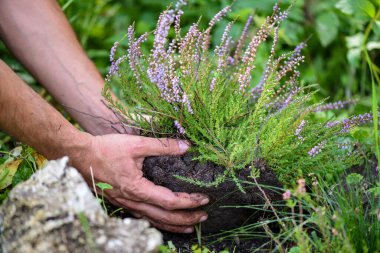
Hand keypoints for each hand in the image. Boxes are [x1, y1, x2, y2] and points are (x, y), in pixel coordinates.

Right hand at [77, 134, 208, 232]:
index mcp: (137, 189)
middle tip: (203, 216)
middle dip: (186, 218)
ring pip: (153, 221)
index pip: (169, 202)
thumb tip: (186, 147)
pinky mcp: (121, 202)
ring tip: (189, 226)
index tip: (203, 199)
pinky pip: (143, 217)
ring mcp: (126, 204)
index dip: (188, 202)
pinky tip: (163, 221)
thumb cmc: (105, 150)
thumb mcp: (136, 144)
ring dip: (173, 225)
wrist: (79, 156)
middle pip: (164, 217)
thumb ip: (162, 146)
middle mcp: (132, 202)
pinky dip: (158, 222)